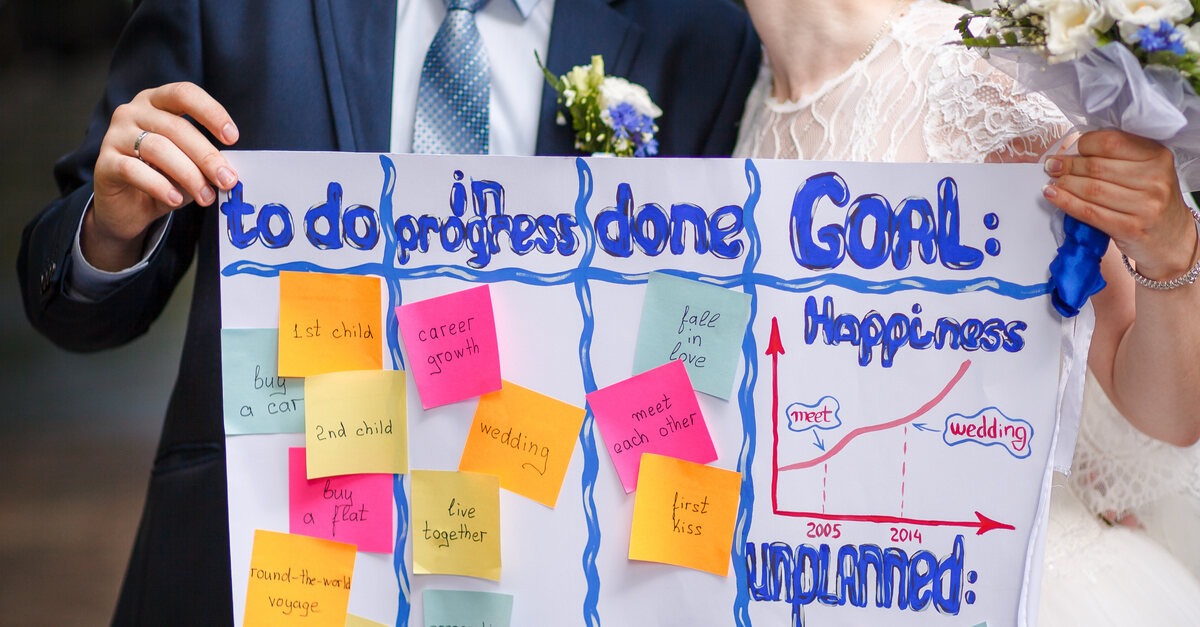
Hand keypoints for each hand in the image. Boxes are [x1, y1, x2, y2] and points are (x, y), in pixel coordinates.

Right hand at [85, 82, 238, 270]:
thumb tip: (229, 171)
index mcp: (157, 102)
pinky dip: (159, 186)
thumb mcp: (189, 164)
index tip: (232, 137)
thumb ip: (206, 161)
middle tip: (227, 180)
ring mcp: (115, 135)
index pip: (184, 94)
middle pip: (176, 127)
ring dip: (188, 174)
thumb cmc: (164, 176)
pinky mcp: (104, 163)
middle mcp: (133, 112)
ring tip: (206, 197)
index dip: (211, 112)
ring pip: (158, 148)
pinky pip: (134, 170)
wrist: (127, 206)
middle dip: (206, 155)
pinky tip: (175, 200)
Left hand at [1042, 129, 1196, 281]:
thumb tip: (1070, 152)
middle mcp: (1155, 179)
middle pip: (1096, 166)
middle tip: (1052, 166)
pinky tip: (1053, 195)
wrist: (1171, 238)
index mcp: (1157, 156)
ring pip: (1090, 189)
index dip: (1083, 145)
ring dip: (1064, 184)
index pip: (1111, 142)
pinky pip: (1089, 212)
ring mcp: (1145, 205)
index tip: (1069, 150)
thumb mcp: (1145, 171)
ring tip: (1052, 181)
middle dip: (1067, 165)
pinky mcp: (1130, 228)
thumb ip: (1116, 158)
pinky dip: (1066, 202)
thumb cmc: (1150, 200)